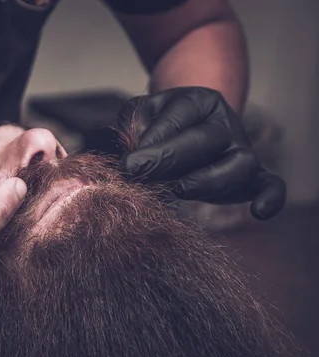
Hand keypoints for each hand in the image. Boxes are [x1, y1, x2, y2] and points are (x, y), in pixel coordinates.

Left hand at [115, 86, 285, 219]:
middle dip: (168, 159)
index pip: (179, 117)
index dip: (152, 140)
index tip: (128, 162)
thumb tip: (134, 152)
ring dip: (206, 181)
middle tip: (137, 173)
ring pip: (240, 164)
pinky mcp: (250, 177)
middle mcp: (225, 124)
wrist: (185, 129)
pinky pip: (271, 184)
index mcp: (199, 102)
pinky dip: (271, 197)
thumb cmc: (159, 124)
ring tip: (177, 189)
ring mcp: (241, 151)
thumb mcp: (143, 113)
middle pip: (206, 140)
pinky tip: (259, 211)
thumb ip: (135, 125)